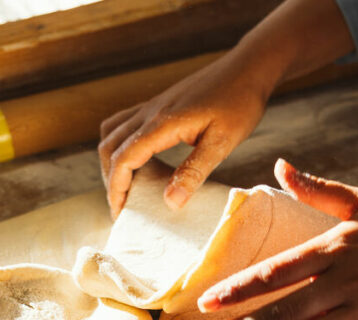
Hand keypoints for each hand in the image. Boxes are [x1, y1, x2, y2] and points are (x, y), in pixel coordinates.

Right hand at [98, 50, 271, 218]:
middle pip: (110, 147)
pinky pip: (123, 122)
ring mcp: (151, 106)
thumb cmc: (240, 103)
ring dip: (111, 161)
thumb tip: (171, 202)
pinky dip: (119, 144)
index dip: (116, 189)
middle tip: (122, 207)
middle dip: (110, 180)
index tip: (121, 214)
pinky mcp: (158, 104)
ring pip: (112, 133)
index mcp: (162, 123)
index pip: (123, 159)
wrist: (247, 68)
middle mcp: (150, 112)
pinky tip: (136, 159)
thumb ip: (195, 171)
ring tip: (125, 186)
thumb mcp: (222, 141)